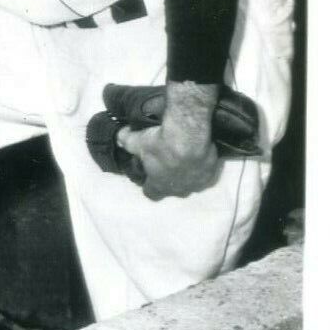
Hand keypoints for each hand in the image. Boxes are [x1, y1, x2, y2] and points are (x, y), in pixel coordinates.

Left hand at [116, 84, 223, 200]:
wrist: (190, 136)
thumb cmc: (160, 142)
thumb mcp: (137, 141)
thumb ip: (126, 141)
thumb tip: (119, 138)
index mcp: (159, 185)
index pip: (151, 194)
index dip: (149, 185)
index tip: (148, 176)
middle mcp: (179, 189)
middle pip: (172, 189)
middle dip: (169, 179)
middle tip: (167, 163)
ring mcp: (196, 183)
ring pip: (191, 183)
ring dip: (187, 174)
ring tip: (185, 158)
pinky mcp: (211, 174)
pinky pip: (205, 173)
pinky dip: (201, 166)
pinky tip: (199, 155)